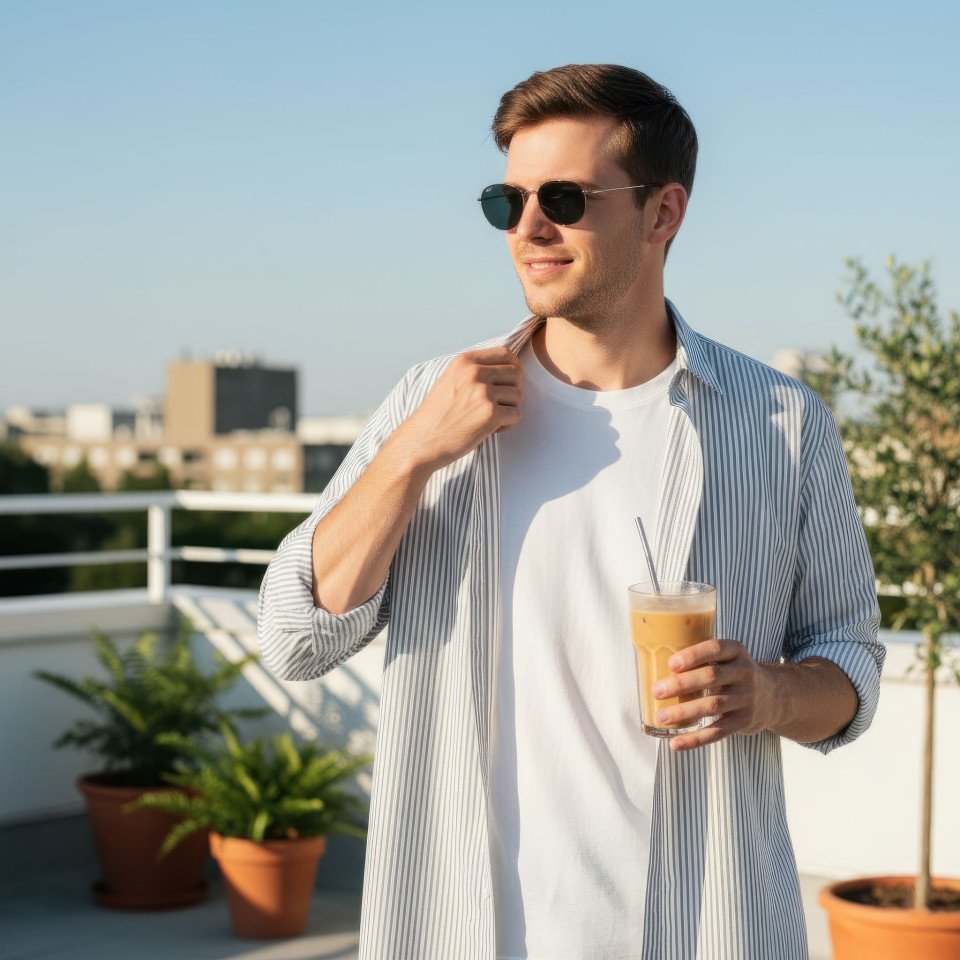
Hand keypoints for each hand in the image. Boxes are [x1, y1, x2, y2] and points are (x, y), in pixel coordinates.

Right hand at [401, 347, 523, 471]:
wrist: (422, 441)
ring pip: (518, 395)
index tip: (505, 383)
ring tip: (490, 419)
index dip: (512, 369)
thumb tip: (509, 367)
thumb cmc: (437, 415)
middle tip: (496, 405)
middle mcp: (475, 373)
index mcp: (465, 361)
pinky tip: (491, 429)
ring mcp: (483, 392)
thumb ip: (475, 370)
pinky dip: (507, 425)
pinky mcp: (491, 413)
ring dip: (509, 409)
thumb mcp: (451, 380)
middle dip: (511, 390)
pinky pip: (516, 414)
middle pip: (516, 374)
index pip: (505, 353)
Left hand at [652, 638, 777, 751]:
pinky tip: (676, 743)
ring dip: (684, 712)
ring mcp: (747, 699)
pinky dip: (695, 739)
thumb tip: (655, 663)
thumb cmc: (735, 673)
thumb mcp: (728, 657)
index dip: (693, 655)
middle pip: (712, 677)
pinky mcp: (744, 722)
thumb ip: (703, 658)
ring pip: (713, 705)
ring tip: (661, 716)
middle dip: (681, 684)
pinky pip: (717, 732)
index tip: (671, 664)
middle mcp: (745, 673)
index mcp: (736, 652)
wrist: (774, 697)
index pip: (715, 649)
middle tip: (657, 691)